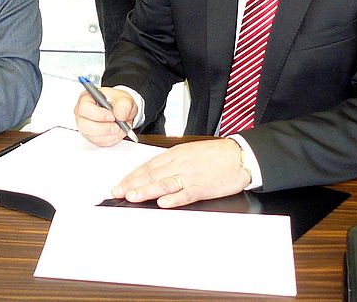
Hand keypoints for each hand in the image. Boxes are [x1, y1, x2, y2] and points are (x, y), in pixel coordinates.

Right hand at [73, 86, 136, 146]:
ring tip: (121, 128)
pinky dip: (111, 139)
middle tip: (117, 126)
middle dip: (103, 128)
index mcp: (87, 98)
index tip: (112, 116)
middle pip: (84, 125)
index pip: (84, 107)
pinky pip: (99, 142)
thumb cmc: (118, 103)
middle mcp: (82, 113)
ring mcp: (85, 126)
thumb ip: (124, 105)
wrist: (121, 112)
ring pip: (92, 136)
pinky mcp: (91, 136)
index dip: (98, 114)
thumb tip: (120, 115)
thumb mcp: (125, 99)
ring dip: (110, 135)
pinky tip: (117, 132)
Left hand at [112, 139, 250, 207]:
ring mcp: (191, 176)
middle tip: (117, 192)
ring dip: (147, 190)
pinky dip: (175, 199)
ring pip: (165, 183)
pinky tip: (164, 203)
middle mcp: (179, 164)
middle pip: (152, 175)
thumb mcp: (188, 152)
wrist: (239, 156)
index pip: (148, 166)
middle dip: (133, 184)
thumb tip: (153, 174)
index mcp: (175, 154)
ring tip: (132, 196)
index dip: (132, 176)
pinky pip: (186, 193)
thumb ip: (171, 163)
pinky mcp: (203, 187)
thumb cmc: (215, 154)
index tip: (120, 184)